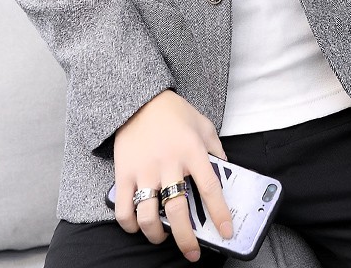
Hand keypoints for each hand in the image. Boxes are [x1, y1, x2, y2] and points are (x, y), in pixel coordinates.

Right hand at [113, 89, 232, 261]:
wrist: (139, 98)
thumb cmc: (174, 112)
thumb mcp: (203, 124)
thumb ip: (216, 148)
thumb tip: (226, 171)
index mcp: (192, 150)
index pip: (210, 188)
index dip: (220, 214)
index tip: (227, 232)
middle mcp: (169, 163)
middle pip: (178, 211)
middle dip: (187, 239)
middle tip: (193, 253)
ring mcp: (144, 170)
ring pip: (148, 216)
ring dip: (157, 235)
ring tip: (163, 237)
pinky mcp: (124, 173)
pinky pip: (124, 209)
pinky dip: (130, 225)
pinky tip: (138, 226)